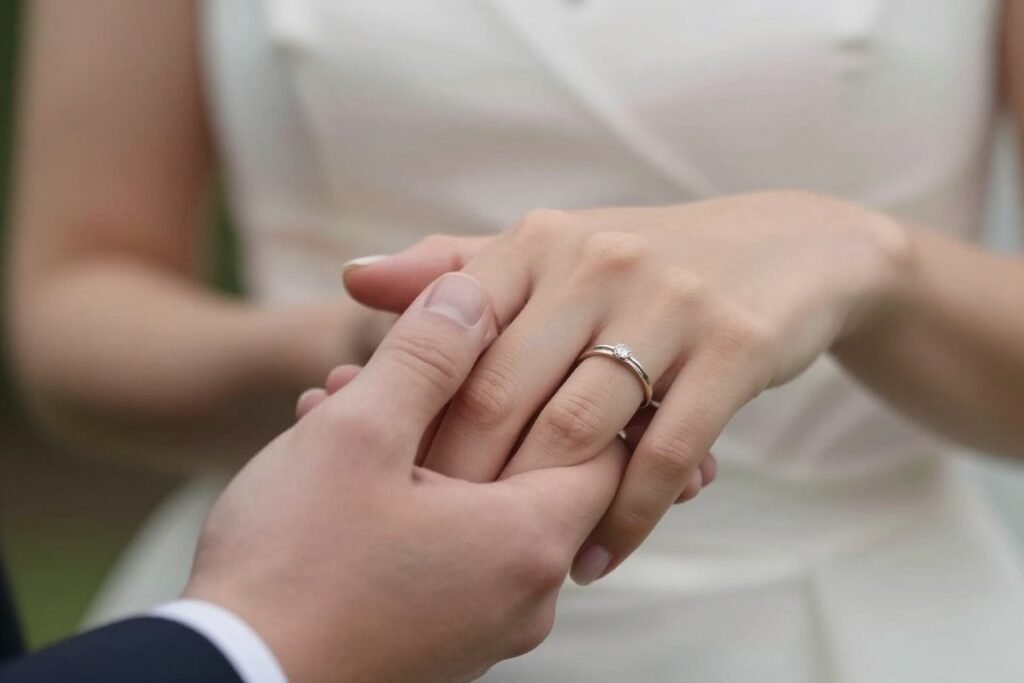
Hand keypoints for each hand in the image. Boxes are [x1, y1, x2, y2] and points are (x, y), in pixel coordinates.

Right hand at [185, 273, 626, 682]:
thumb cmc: (293, 565)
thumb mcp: (358, 433)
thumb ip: (425, 354)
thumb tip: (469, 293)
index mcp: (528, 542)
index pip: (604, 444)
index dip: (560, 379)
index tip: (506, 343)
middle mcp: (526, 596)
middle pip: (528, 469)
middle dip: (461, 405)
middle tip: (390, 367)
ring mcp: (484, 628)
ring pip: (476, 507)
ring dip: (420, 447)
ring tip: (340, 404)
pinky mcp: (440, 645)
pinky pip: (447, 553)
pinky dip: (409, 500)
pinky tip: (337, 463)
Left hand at [343, 191, 908, 582]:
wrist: (786, 250)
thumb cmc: (641, 266)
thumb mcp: (552, 254)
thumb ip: (455, 270)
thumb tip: (353, 278)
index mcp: (539, 242)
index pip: (451, 338)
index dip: (414, 417)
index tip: (389, 483)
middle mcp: (597, 261)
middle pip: (503, 390)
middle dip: (463, 479)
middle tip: (435, 544)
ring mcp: (670, 301)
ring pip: (581, 427)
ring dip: (541, 510)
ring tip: (513, 564)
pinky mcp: (734, 345)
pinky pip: (664, 454)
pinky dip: (625, 518)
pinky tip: (594, 557)